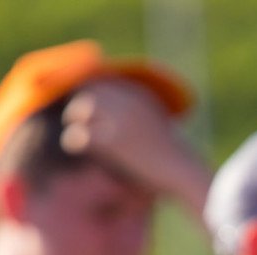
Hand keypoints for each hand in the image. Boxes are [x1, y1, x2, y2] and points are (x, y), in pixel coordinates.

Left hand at [60, 79, 208, 212]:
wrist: (183, 172)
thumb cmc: (175, 157)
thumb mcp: (158, 125)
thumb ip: (138, 116)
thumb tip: (119, 119)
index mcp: (141, 93)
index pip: (106, 80)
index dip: (92, 89)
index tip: (86, 101)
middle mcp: (130, 101)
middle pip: (92, 90)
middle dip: (80, 101)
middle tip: (74, 115)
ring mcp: (120, 118)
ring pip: (83, 106)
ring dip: (74, 115)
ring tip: (73, 126)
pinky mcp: (113, 140)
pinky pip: (81, 133)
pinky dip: (73, 139)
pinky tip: (73, 145)